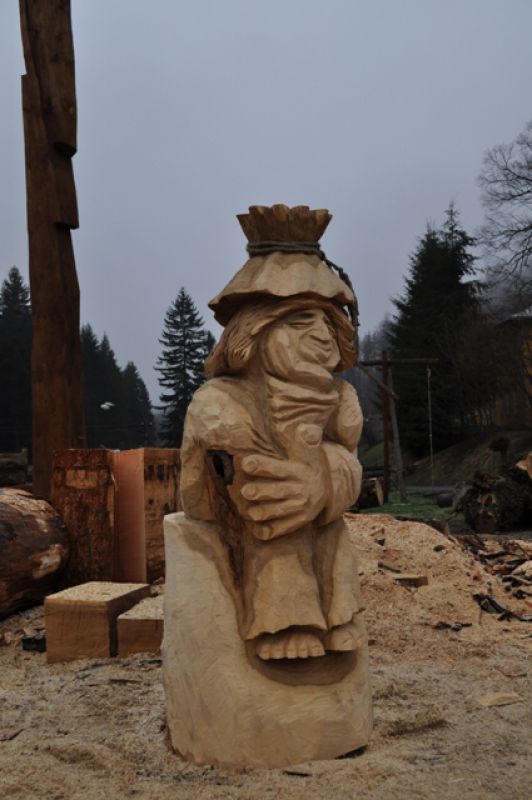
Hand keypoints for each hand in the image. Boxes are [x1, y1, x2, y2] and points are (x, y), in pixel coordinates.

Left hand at [231, 424, 327, 538]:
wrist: (327, 492)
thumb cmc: (308, 468)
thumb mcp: (308, 454)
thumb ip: (305, 441)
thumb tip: (308, 428)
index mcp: (298, 472)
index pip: (278, 468)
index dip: (261, 465)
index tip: (245, 462)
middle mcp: (299, 490)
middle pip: (276, 492)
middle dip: (259, 492)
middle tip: (244, 491)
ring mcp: (299, 508)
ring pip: (277, 512)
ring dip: (261, 513)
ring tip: (248, 511)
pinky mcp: (297, 522)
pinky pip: (280, 529)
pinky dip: (267, 531)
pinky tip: (255, 527)